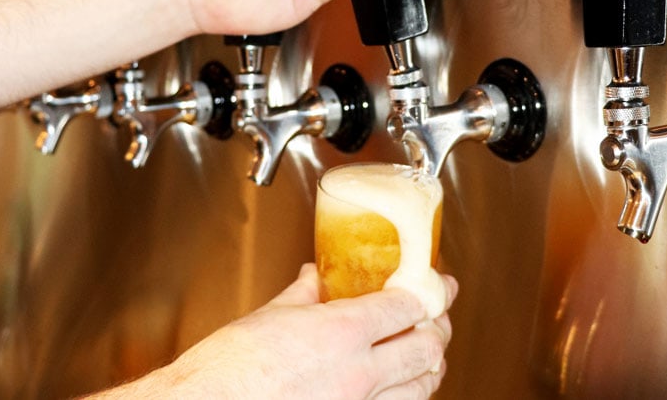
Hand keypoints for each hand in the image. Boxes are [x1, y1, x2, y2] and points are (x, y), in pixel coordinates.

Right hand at [96, 263, 457, 398]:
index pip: (410, 306)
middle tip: (439, 319)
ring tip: (427, 356)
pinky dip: (403, 398)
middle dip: (440, 330)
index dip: (433, 293)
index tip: (440, 286)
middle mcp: (357, 373)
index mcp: (341, 332)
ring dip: (429, 368)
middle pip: (427, 348)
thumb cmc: (226, 370)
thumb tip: (315, 278)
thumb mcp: (269, 316)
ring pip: (421, 389)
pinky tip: (398, 391)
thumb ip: (303, 293)